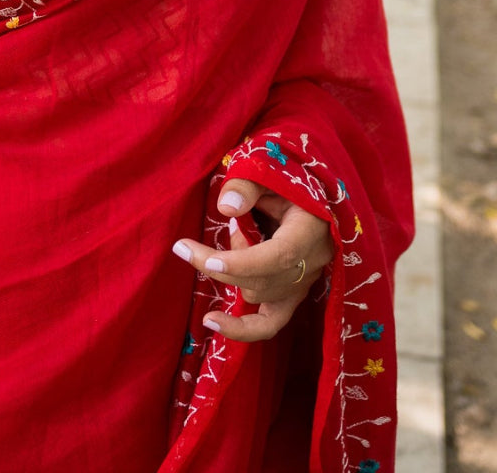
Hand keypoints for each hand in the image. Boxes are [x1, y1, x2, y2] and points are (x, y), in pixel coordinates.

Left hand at [171, 176, 333, 342]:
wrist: (311, 196)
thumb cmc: (288, 178)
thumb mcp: (270, 170)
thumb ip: (248, 185)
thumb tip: (225, 208)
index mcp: (311, 230)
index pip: (279, 257)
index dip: (242, 262)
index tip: (207, 258)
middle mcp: (311, 264)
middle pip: (261, 280)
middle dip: (219, 265)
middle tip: (185, 246)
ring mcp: (304, 284)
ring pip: (258, 294)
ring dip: (233, 270)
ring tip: (236, 233)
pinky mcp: (293, 296)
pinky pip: (270, 324)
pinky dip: (241, 328)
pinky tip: (211, 322)